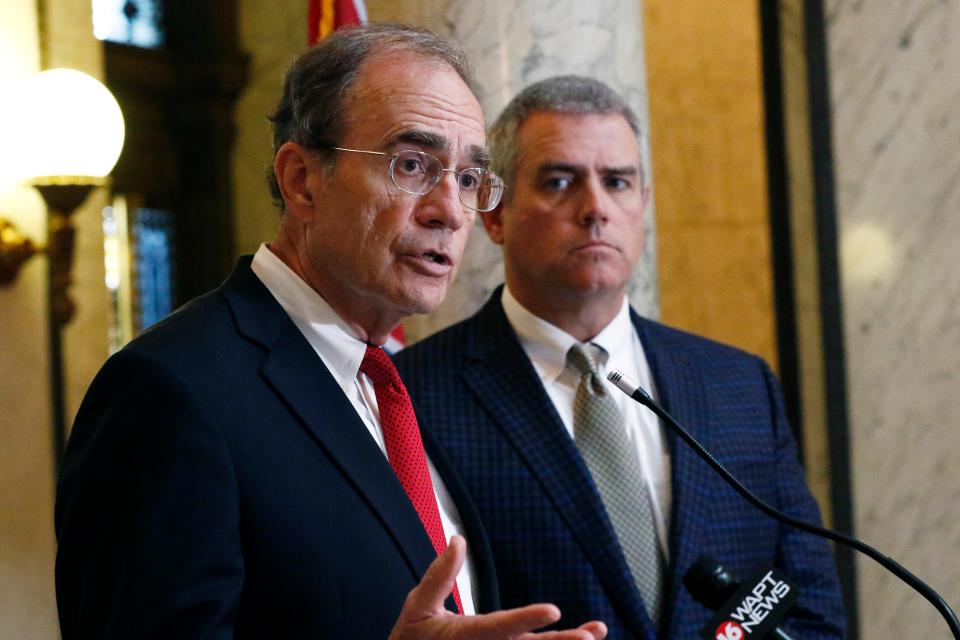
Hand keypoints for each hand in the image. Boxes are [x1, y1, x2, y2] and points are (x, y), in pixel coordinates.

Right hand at [389, 536, 606, 639]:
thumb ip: (439, 575)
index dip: (526, 619)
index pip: (500, 626)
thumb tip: (458, 540)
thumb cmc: (413, 638)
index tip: (553, 610)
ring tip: (595, 633)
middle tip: (588, 637)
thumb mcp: (418, 606)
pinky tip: (578, 639)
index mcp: (466, 636)